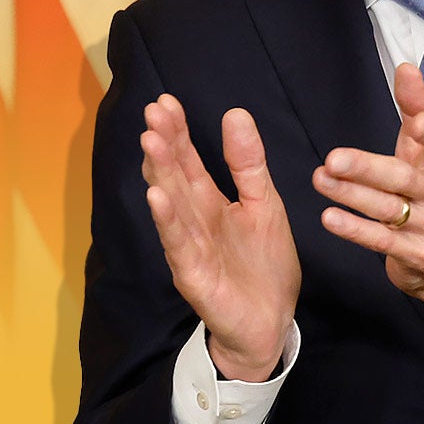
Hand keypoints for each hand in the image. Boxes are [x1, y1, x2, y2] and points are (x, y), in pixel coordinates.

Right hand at [141, 94, 300, 380]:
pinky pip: (178, 245)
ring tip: (151, 143)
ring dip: (159, 174)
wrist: (272, 321)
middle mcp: (193, 220)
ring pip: (171, 205)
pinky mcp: (193, 275)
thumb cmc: (264, 264)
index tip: (166, 102)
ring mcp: (189, 247)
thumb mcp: (264, 204)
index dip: (177, 132)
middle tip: (153, 113)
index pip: (187, 159)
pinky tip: (157, 198)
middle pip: (174, 176)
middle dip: (163, 145)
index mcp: (209, 201)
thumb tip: (235, 113)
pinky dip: (168, 222)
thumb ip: (248, 163)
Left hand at [312, 63, 423, 308]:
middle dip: (367, 167)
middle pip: (404, 177)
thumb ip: (415, 110)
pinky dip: (355, 229)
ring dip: (351, 194)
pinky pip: (382, 240)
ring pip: (388, 207)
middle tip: (333, 158)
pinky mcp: (418, 254)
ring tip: (320, 179)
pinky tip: (330, 217)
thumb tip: (406, 68)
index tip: (415, 118)